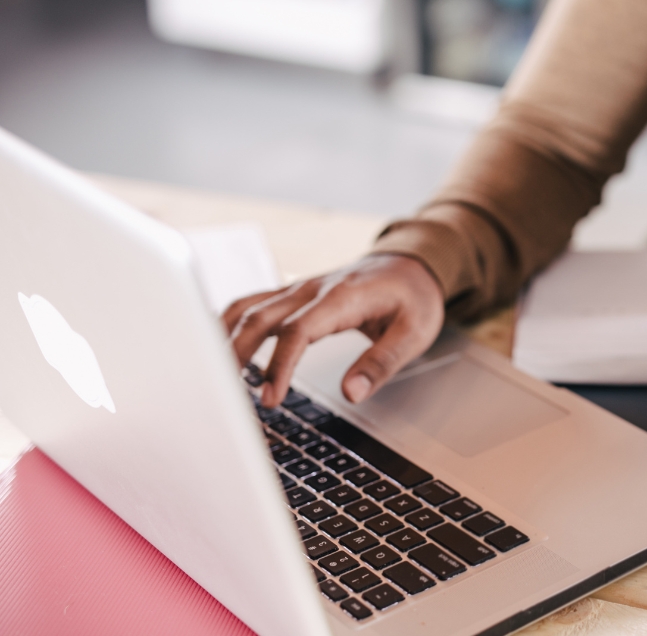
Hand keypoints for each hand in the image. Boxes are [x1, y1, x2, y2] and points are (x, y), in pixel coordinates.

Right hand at [222, 254, 444, 407]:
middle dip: (238, 356)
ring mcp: (298, 288)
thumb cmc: (413, 297)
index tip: (270, 399)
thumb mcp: (415, 333)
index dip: (279, 366)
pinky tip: (216, 347)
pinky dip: (228, 324)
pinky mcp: (292, 294)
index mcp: (342, 297)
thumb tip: (352, 393)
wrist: (410, 264)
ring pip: (247, 307)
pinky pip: (251, 304)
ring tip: (213, 378)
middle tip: (229, 398)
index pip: (298, 331)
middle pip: (259, 317)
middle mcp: (312, 289)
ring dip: (225, 339)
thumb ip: (383, 363)